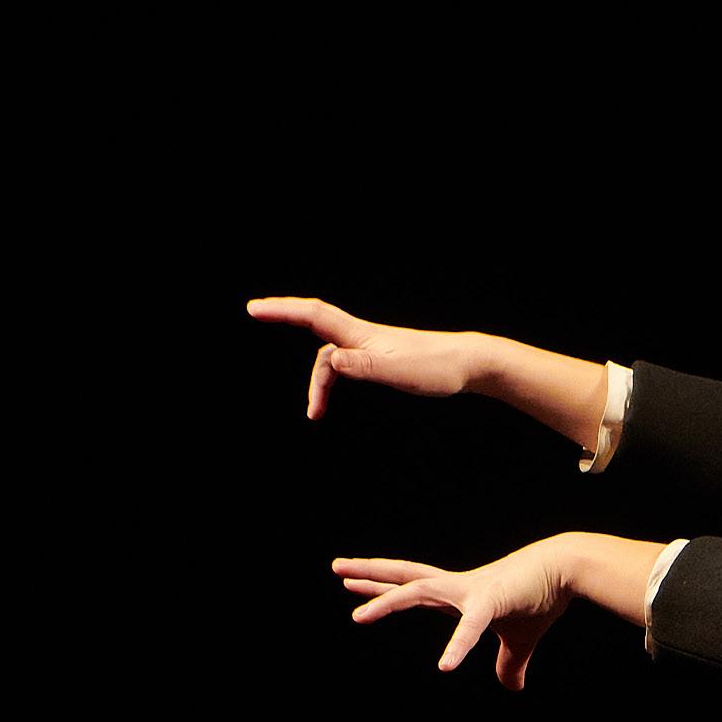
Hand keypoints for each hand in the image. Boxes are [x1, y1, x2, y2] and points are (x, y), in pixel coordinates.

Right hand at [247, 295, 478, 419]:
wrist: (467, 364)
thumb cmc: (436, 368)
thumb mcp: (398, 371)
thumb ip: (363, 367)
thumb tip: (332, 361)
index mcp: (361, 335)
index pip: (313, 315)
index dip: (282, 310)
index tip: (254, 308)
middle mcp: (362, 336)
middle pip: (315, 327)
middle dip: (284, 318)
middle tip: (255, 313)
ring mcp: (371, 347)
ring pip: (331, 356)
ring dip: (318, 382)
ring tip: (314, 413)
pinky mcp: (381, 359)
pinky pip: (346, 364)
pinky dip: (333, 380)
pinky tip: (332, 397)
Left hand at [334, 536, 574, 689]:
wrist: (566, 570)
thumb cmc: (542, 598)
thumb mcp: (521, 640)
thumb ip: (510, 664)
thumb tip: (512, 689)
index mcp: (461, 594)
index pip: (414, 589)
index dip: (384, 588)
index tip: (354, 583)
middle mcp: (457, 588)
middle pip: (405, 578)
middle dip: (370, 574)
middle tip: (336, 569)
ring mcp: (470, 593)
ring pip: (417, 591)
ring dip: (386, 601)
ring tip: (357, 616)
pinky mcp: (491, 603)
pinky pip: (469, 628)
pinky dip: (456, 647)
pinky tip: (444, 668)